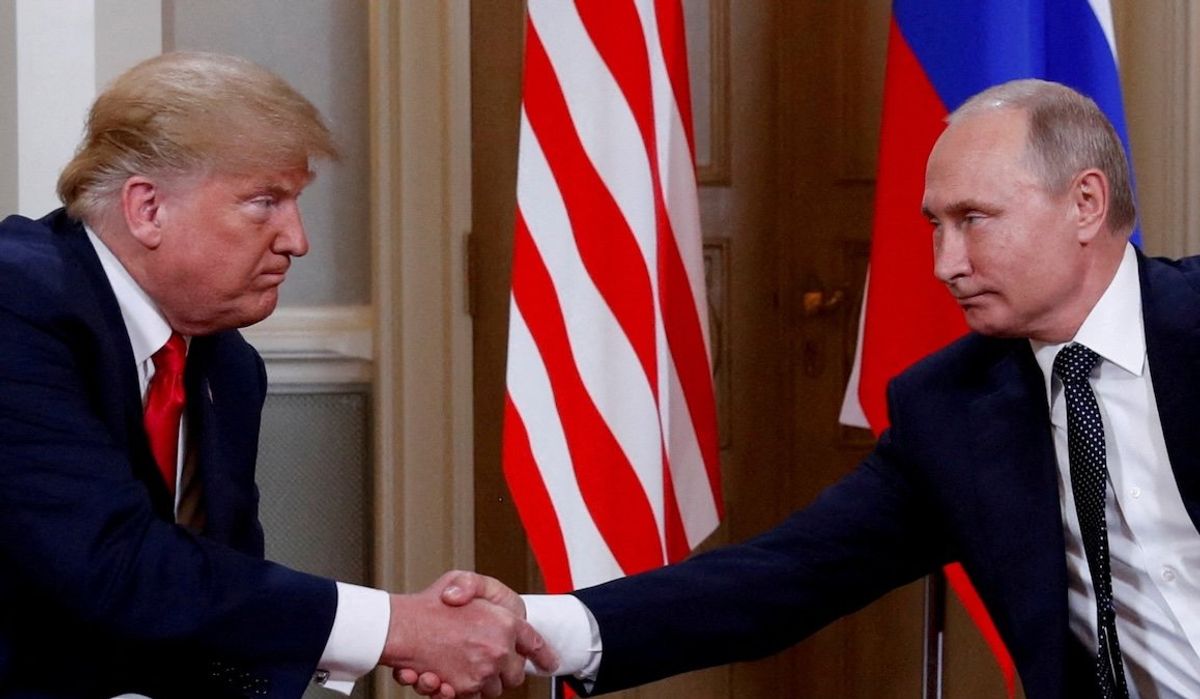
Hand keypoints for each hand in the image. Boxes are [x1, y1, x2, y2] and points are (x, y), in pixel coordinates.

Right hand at [382, 570, 555, 697]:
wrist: (399, 627)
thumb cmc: (428, 604)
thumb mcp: (460, 579)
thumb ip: (479, 588)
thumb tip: (496, 609)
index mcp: (505, 623)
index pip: (535, 644)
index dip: (544, 654)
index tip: (551, 662)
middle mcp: (497, 650)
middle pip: (515, 674)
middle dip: (504, 670)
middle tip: (487, 658)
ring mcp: (481, 672)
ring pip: (492, 688)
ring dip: (482, 680)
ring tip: (462, 664)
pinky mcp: (462, 689)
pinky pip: (470, 696)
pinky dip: (459, 689)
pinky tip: (444, 675)